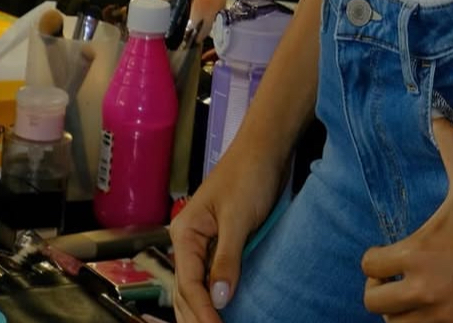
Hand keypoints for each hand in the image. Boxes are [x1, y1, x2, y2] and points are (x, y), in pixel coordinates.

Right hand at [171, 143, 287, 322]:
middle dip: (197, 317)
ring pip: (196, 287)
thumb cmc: (250, 173)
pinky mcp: (221, 242)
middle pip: (186, 291)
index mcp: (185, 232)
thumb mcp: (238, 217)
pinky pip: (212, 276)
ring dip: (202, 311)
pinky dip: (214, 297)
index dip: (201, 312)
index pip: (188, 284)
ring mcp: (204, 243)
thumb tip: (217, 299)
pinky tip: (221, 312)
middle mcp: (189, 240)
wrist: (266, 146)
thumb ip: (226, 258)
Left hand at [360, 117, 452, 322]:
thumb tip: (438, 118)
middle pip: (375, 305)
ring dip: (403, 317)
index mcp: (418, 253)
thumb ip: (452, 147)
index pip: (370, 266)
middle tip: (396, 284)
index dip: (374, 261)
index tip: (385, 259)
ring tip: (416, 303)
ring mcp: (445, 318)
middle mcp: (425, 291)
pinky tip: (441, 315)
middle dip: (381, 294)